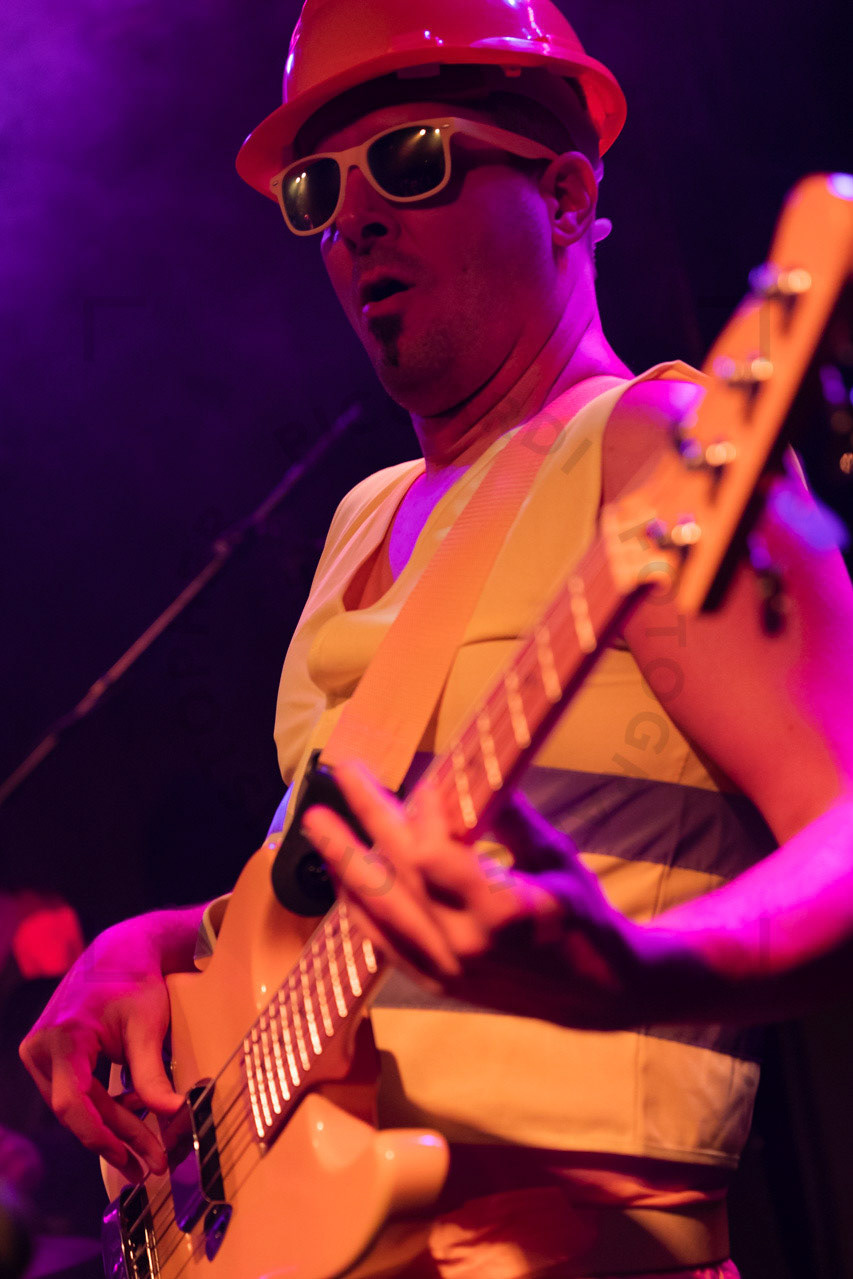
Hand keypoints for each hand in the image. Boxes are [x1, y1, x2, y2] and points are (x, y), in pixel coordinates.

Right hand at [19, 914, 186, 1180]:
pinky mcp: (49, 1056)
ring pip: (77, 1105)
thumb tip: (173, 1114)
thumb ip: (153, 1074)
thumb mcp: (148, 1026)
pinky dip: (104, 1108)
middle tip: (150, 1165)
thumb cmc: (135, 983)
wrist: (120, 951)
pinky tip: (134, 1125)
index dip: (100, 1137)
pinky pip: (75, 1092)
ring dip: (112, 1128)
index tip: (131, 1158)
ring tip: (148, 1152)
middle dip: (117, 1139)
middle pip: (79, 1109)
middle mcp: (42, 1047)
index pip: (73, 1103)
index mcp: (64, 1037)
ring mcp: (41, 1052)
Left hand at [302, 761, 648, 1027]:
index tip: (418, 782)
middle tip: (342, 774)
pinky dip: (360, 908)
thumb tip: (473, 775)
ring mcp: (446, 969)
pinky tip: (343, 879)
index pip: (436, 855)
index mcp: (504, 912)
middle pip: (397, 873)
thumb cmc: (584, 916)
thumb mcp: (558, 858)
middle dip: (366, 820)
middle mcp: (466, 945)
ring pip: (378, 911)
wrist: (598, 992)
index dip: (421, 815)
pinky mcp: (436, 983)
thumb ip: (513, 819)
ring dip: (346, 863)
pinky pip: (383, 943)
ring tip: (320, 826)